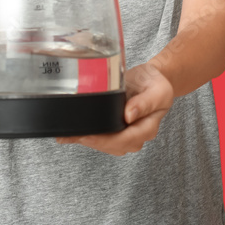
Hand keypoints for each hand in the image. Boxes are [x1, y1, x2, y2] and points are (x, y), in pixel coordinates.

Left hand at [56, 61, 173, 155]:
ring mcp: (124, 134)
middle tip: (72, 134)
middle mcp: (136, 135)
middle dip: (92, 141)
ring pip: (104, 144)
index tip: (88, 135)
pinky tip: (68, 135)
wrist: (151, 79)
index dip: (105, 140)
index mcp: (148, 128)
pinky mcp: (114, 129)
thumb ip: (146, 102)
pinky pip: (100, 136)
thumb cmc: (155, 83)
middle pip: (113, 145)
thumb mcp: (158, 90)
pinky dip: (84, 135)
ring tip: (67, 135)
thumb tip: (129, 115)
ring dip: (86, 140)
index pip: (126, 139)